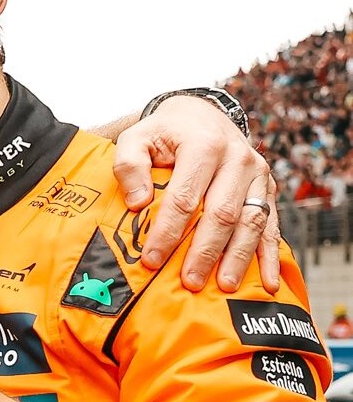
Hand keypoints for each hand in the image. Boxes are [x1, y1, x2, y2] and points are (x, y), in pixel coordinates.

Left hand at [111, 95, 279, 293]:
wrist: (200, 114)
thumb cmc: (164, 133)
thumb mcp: (136, 139)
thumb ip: (129, 166)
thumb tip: (138, 203)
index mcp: (204, 146)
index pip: (185, 198)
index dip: (168, 232)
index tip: (152, 260)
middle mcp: (237, 159)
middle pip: (223, 213)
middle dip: (205, 251)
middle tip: (190, 282)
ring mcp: (257, 175)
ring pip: (252, 221)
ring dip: (238, 257)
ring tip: (224, 286)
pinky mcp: (268, 188)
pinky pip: (272, 224)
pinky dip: (270, 255)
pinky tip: (268, 282)